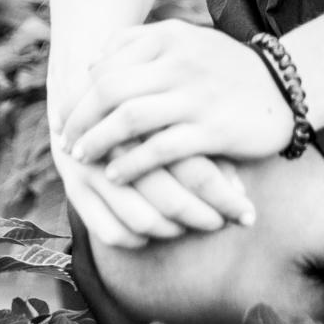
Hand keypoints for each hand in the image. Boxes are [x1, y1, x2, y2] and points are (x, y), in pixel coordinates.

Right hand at [50, 94, 254, 248]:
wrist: (84, 84)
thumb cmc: (146, 98)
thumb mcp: (174, 108)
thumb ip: (203, 141)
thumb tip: (240, 188)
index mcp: (151, 119)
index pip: (196, 172)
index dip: (225, 198)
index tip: (248, 213)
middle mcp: (119, 145)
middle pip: (170, 200)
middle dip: (205, 219)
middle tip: (227, 224)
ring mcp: (92, 169)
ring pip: (143, 221)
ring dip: (175, 231)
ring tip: (197, 225)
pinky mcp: (75, 189)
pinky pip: (112, 233)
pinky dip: (140, 239)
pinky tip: (161, 230)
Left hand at [57, 21, 294, 182]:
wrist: (284, 85)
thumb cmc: (225, 68)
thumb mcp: (186, 41)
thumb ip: (141, 44)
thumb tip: (92, 63)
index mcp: (170, 37)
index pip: (106, 64)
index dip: (77, 93)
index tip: (62, 115)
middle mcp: (180, 62)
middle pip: (110, 90)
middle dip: (79, 119)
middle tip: (64, 141)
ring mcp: (196, 96)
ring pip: (129, 119)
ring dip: (97, 142)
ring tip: (81, 157)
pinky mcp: (212, 129)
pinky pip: (160, 149)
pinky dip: (131, 163)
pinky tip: (115, 174)